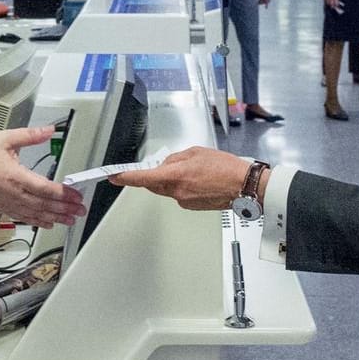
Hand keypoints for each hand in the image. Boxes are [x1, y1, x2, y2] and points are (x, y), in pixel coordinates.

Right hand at [0, 126, 85, 228]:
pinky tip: (49, 223)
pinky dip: (39, 222)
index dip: (64, 194)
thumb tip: (49, 130)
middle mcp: (13, 194)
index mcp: (15, 177)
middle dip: (65, 208)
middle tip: (81, 210)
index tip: (77, 195)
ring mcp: (8, 203)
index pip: (46, 188)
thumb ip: (30, 135)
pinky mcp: (3, 208)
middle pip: (45, 205)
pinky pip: (24, 217)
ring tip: (71, 220)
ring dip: (56, 218)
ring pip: (37, 214)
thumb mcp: (5, 139)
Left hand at [110, 147, 251, 211]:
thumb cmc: (225, 168)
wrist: (243, 186)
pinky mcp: (191, 207)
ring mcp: (183, 201)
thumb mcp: (196, 152)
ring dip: (172, 180)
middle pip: (154, 184)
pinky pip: (179, 195)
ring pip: (167, 189)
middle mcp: (176, 192)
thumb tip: (165, 165)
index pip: (143, 178)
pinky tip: (199, 181)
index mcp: (176, 176)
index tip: (114, 177)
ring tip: (195, 171)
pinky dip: (183, 187)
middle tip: (167, 165)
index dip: (126, 178)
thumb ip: (176, 158)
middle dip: (155, 175)